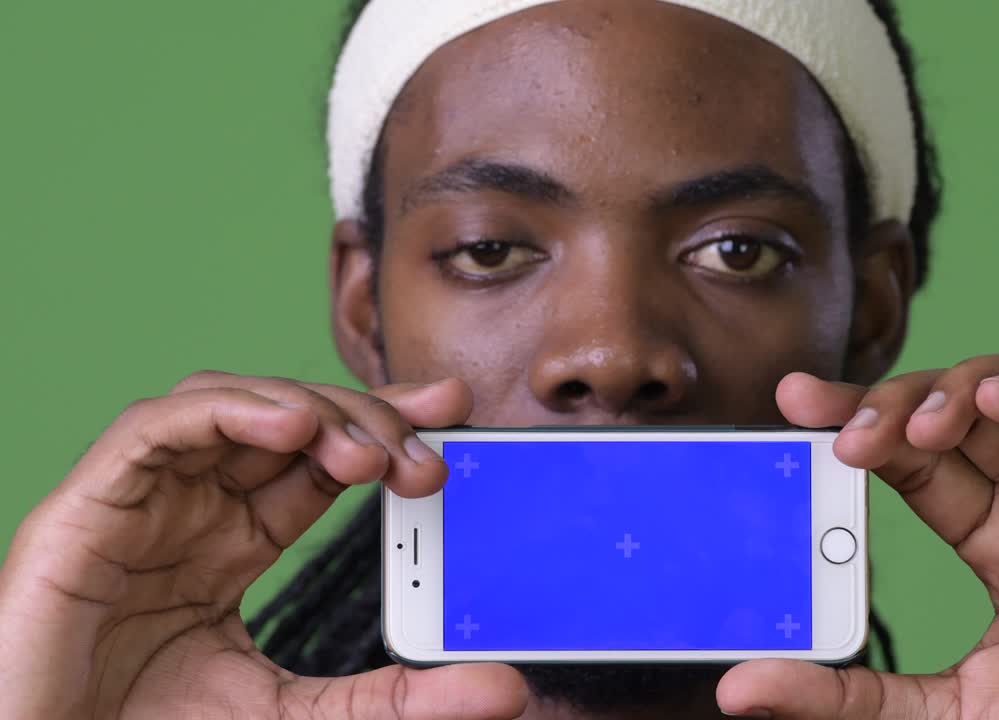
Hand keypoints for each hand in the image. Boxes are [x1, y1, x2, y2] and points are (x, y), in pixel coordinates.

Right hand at [0, 372, 526, 718]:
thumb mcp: (299, 714)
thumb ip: (396, 696)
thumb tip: (505, 688)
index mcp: (234, 540)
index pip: (322, 458)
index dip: (385, 426)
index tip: (455, 418)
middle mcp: (194, 506)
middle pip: (290, 421)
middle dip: (366, 420)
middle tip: (426, 458)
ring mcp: (144, 499)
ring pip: (234, 404)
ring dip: (310, 410)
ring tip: (369, 455)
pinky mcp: (89, 504)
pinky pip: (161, 425)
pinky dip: (230, 409)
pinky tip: (292, 425)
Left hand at [720, 355, 998, 718]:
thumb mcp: (943, 710)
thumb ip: (847, 694)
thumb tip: (741, 688)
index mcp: (997, 537)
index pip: (914, 459)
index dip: (857, 424)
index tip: (794, 408)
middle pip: (957, 416)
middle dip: (893, 404)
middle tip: (837, 428)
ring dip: (958, 390)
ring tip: (910, 428)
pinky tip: (996, 400)